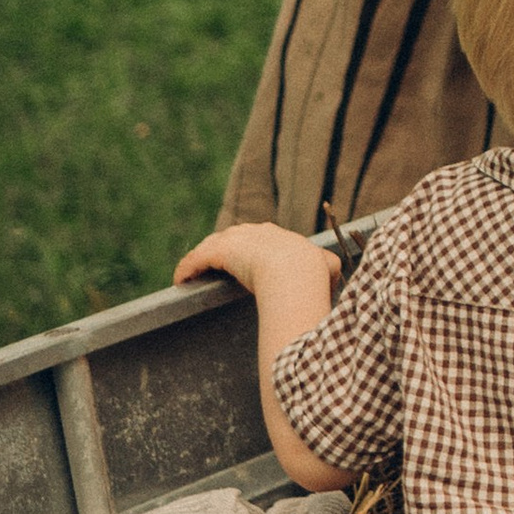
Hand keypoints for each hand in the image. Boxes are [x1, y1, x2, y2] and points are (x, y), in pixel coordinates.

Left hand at [174, 222, 336, 300]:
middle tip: (217, 269)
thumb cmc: (312, 272)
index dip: (250, 250)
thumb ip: (328, 267)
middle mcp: (253, 232)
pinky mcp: (217, 252)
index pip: (257, 238)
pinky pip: (195, 260)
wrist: (296, 270)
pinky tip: (180, 281)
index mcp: (276, 235)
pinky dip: (187, 269)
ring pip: (210, 248)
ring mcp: (233, 240)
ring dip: (200, 260)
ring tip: (192, 275)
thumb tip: (333, 274)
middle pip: (230, 238)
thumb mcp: (328, 266)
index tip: (246, 264)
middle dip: (222, 251)